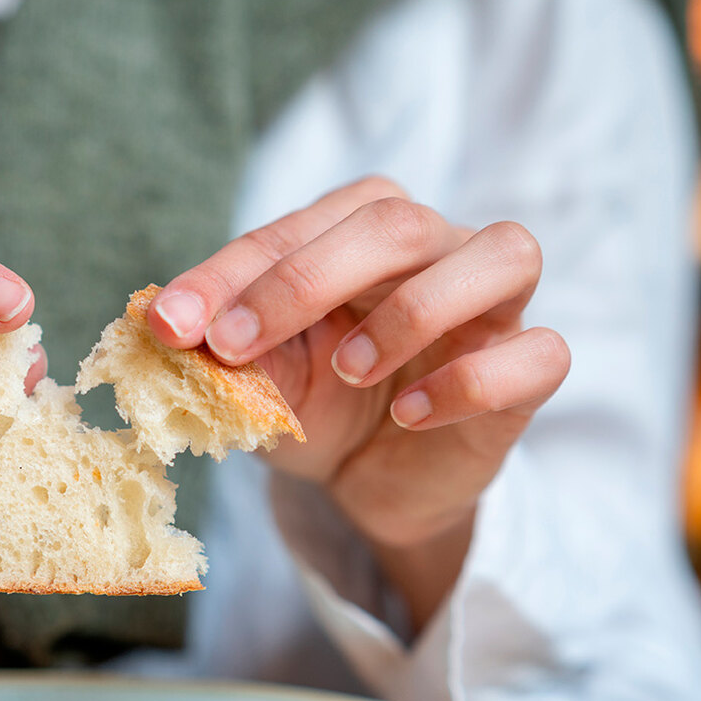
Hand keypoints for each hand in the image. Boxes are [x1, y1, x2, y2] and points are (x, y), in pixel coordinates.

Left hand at [148, 177, 569, 623]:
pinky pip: (537, 353)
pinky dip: (470, 381)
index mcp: (360, 229)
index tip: (169, 325)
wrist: (372, 479)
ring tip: (347, 368)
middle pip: (396, 222)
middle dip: (303, 279)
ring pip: (501, 255)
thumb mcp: (258, 379)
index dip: (228, 274)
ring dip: (412, 310)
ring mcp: (495, 305)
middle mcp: (437, 247)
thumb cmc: (316, 405)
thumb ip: (223, 348)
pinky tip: (409, 416)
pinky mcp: (529, 370)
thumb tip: (163, 325)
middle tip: (233, 345)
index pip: (296, 228)